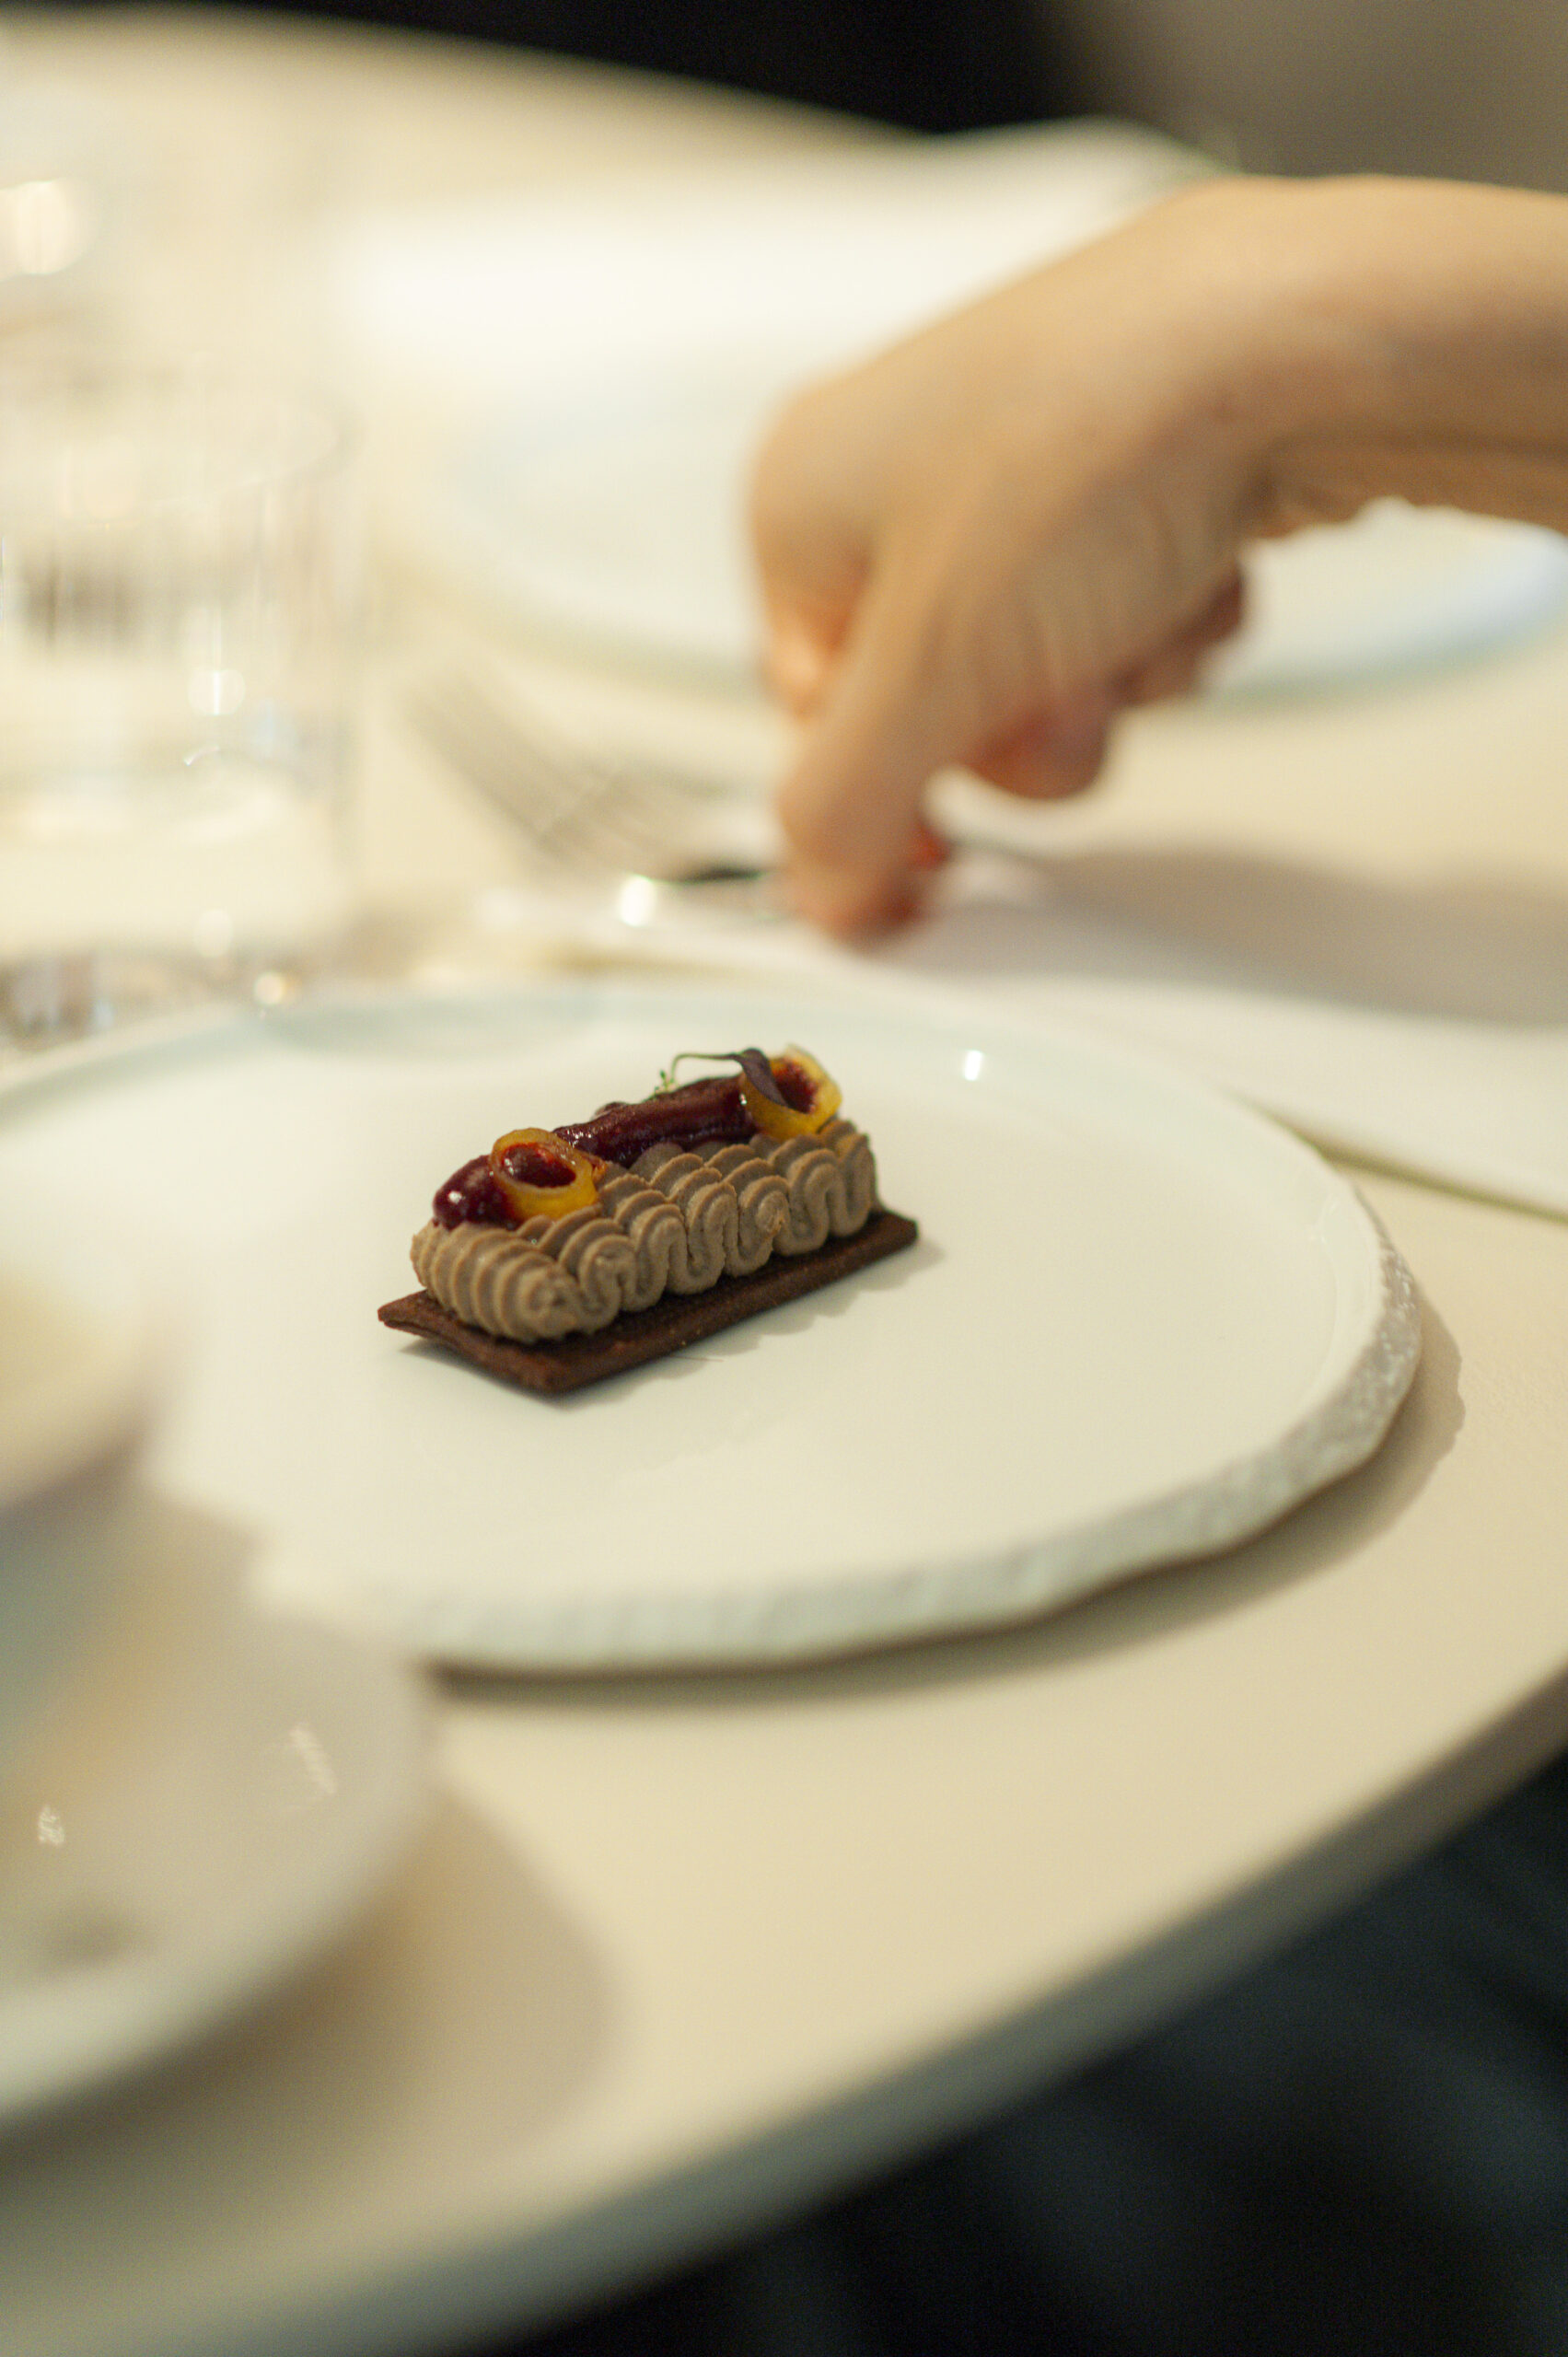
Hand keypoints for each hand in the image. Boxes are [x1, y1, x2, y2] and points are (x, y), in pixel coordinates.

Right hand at [749, 179, 1295, 929]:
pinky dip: (1167, 626)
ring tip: (1137, 618)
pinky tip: (1193, 574)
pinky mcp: (1125, 472)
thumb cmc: (1092, 446)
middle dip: (1018, 728)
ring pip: (1038, 673)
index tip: (937, 861)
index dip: (883, 797)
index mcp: (798, 502)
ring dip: (1105, 684)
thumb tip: (822, 895)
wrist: (1299, 341)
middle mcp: (895, 471)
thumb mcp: (927, 675)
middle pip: (931, 706)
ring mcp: (1015, 466)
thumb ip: (847, 809)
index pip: (808, 719)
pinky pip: (1124, 615)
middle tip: (1061, 691)